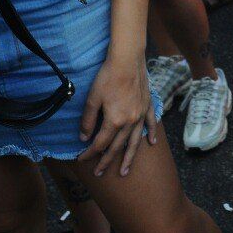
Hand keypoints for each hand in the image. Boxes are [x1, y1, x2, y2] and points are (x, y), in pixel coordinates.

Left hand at [77, 58, 154, 177]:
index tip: (81, 159)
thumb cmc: (108, 77)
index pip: (100, 143)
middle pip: (116, 147)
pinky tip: (151, 143)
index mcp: (115, 121)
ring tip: (124, 170)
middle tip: (99, 172)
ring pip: (135, 141)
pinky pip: (150, 123)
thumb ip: (88, 120)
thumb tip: (83, 136)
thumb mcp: (92, 99)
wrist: (128, 60)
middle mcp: (130, 122)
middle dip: (106, 161)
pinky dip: (151, 133)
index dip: (89, 153)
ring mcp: (140, 114)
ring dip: (129, 157)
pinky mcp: (147, 106)